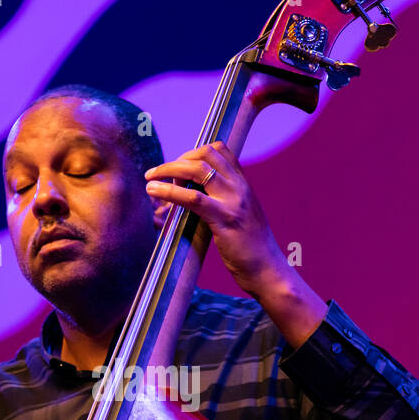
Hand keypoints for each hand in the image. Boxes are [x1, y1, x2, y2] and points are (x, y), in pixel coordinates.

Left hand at [144, 141, 285, 297]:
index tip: (179, 168)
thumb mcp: (241, 217)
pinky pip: (192, 198)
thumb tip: (196, 198)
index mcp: (244, 185)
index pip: (220, 150)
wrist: (268, 269)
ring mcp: (233, 201)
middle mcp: (240, 187)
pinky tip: (154, 191)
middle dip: (177, 160)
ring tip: (150, 179)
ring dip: (168, 170)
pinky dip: (169, 191)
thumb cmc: (251, 249)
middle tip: (159, 174)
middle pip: (205, 155)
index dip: (194, 153)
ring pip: (196, 170)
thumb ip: (224, 203)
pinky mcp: (224, 219)